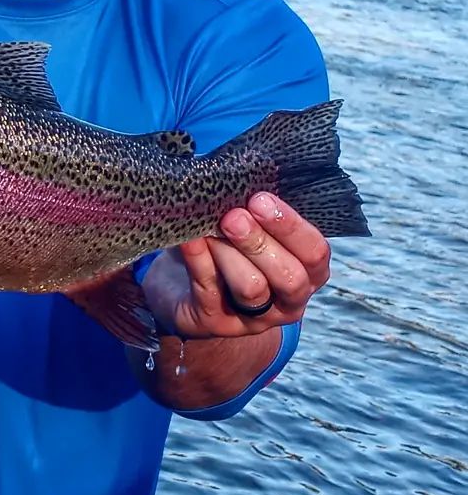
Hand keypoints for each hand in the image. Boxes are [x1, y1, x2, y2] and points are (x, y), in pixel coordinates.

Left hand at [141, 192, 330, 338]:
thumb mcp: (246, 226)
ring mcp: (252, 318)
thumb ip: (254, 208)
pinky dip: (199, 260)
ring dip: (229, 254)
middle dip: (261, 243)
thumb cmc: (222, 243)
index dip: (291, 227)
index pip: (315, 253)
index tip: (260, 199)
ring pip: (252, 289)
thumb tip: (244, 171)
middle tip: (234, 216)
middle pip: (289, 277)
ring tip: (209, 227)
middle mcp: (287, 300)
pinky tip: (188, 238)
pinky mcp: (214, 323)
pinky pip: (209, 290)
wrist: (180, 285)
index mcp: (305, 271)